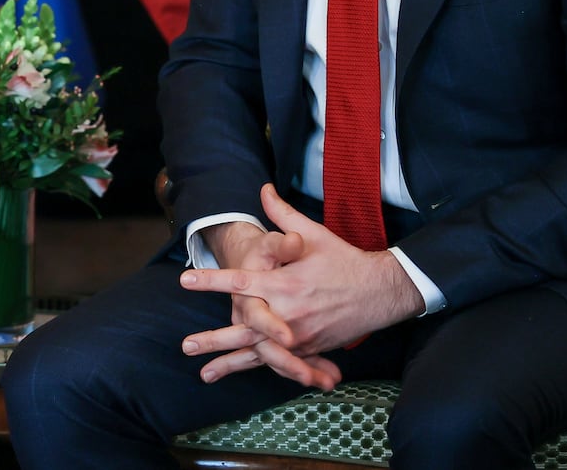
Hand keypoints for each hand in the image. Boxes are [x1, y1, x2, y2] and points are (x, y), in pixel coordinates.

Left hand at [180, 185, 422, 384]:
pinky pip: (279, 362)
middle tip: (185, 345)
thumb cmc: (344, 260)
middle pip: (243, 328)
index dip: (211, 281)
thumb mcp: (313, 234)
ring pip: (258, 353)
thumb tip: (263, 189)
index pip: (240, 281)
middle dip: (214, 339)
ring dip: (229, 363)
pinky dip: (257, 370)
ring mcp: (299, 336)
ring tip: (203, 373)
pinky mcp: (309, 349)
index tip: (185, 280)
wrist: (381, 292)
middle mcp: (288, 312)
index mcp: (284, 283)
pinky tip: (239, 378)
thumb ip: (283, 214)